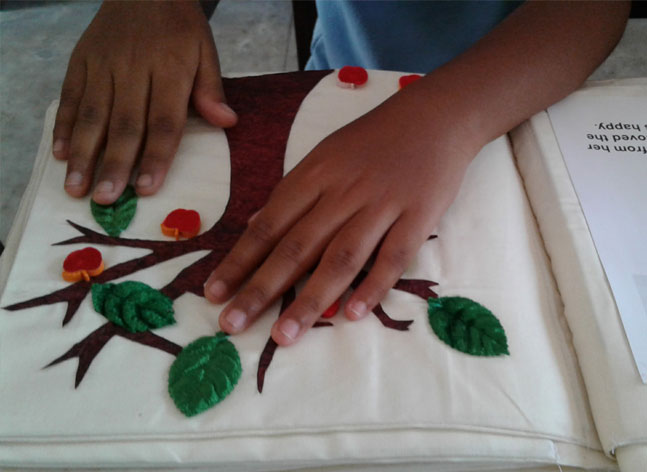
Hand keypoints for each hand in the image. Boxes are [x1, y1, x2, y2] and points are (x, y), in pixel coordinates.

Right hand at [53, 0, 236, 203]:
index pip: (165, 121)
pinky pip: (71, 96)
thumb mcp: (205, 50)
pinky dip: (64, 125)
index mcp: (171, 70)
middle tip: (106, 199)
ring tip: (76, 187)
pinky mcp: (80, 60)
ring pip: (92, 114)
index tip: (147, 188)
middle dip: (114, 163)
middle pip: (124, 123)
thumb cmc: (179, 27)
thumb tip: (227, 123)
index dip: (156, 156)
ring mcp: (103, 64)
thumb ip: (211, 89)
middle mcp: (134, 69)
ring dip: (83, 154)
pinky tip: (60, 154)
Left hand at [204, 84, 479, 345]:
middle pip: (297, 246)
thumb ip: (292, 193)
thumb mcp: (324, 155)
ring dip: (310, 299)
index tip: (214, 293)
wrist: (435, 116)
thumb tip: (255, 225)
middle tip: (232, 325)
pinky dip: (373, 286)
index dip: (240, 260)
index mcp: (314, 175)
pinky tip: (351, 314)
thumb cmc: (373, 139)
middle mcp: (342, 192)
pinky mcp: (419, 216)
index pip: (269, 225)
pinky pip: (394, 256)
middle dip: (261, 288)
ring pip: (341, 257)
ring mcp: (382, 205)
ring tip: (284, 335)